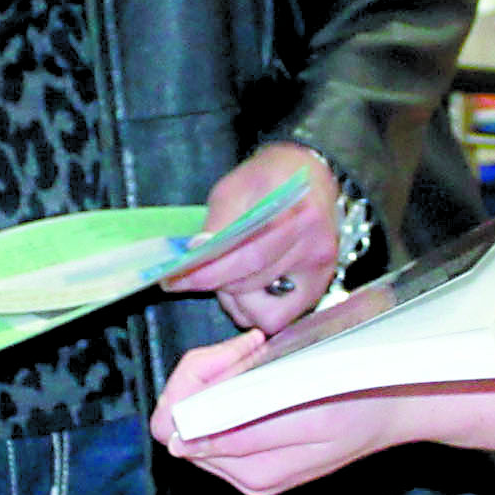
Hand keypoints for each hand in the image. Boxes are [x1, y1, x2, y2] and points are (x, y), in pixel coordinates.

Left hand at [149, 333, 427, 494]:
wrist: (397, 404)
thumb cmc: (363, 403)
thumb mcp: (308, 413)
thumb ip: (242, 430)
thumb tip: (180, 441)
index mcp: (252, 471)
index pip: (175, 427)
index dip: (193, 381)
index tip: (233, 356)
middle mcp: (241, 474)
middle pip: (179, 420)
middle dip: (204, 374)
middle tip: (247, 349)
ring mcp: (245, 465)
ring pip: (194, 413)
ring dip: (218, 375)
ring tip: (257, 356)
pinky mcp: (252, 452)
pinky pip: (215, 413)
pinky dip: (228, 382)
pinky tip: (259, 369)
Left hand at [169, 142, 344, 333]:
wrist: (306, 175)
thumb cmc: (268, 179)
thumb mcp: (234, 188)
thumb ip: (218, 222)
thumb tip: (197, 253)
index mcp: (296, 214)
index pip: (247, 256)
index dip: (207, 273)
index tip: (174, 280)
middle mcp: (314, 246)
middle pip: (252, 284)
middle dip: (215, 285)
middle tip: (195, 275)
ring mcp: (319, 271)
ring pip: (263, 310)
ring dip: (235, 300)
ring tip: (227, 277)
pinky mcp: (317, 289)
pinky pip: (278, 319)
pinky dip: (255, 310)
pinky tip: (247, 288)